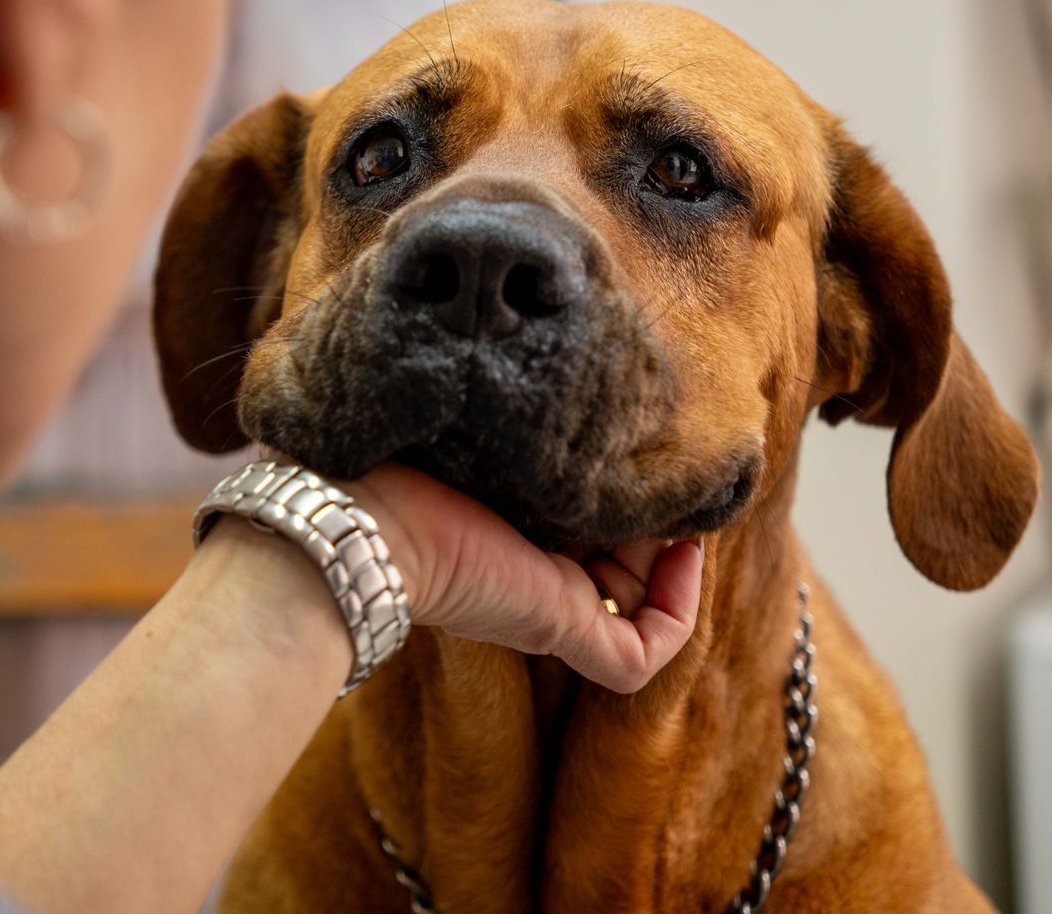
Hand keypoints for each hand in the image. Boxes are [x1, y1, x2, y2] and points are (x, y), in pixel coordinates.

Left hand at [344, 463, 702, 692]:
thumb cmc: (408, 461)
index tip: (646, 457)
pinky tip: (681, 554)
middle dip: (658, 526)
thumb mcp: (494, 440)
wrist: (370, 513)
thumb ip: (533, 433)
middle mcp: (535, 576)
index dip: (632, 501)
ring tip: (677, 510)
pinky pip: (640, 655)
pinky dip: (676, 613)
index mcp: (514, 535)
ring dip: (673, 564)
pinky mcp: (557, 629)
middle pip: (625, 569)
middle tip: (667, 478)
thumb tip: (590, 396)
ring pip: (639, 609)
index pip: (595, 531)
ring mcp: (550, 610)